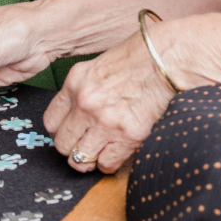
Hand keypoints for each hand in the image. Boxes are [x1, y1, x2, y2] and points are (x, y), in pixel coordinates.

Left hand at [41, 29, 177, 173]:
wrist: (169, 58)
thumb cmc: (140, 57)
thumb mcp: (100, 65)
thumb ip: (85, 89)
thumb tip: (78, 112)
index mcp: (75, 83)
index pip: (51, 122)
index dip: (61, 131)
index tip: (71, 132)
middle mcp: (86, 104)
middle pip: (63, 144)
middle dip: (73, 148)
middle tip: (85, 145)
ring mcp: (106, 122)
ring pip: (80, 158)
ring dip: (89, 158)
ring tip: (100, 151)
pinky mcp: (128, 136)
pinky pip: (107, 163)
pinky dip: (110, 162)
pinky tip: (117, 152)